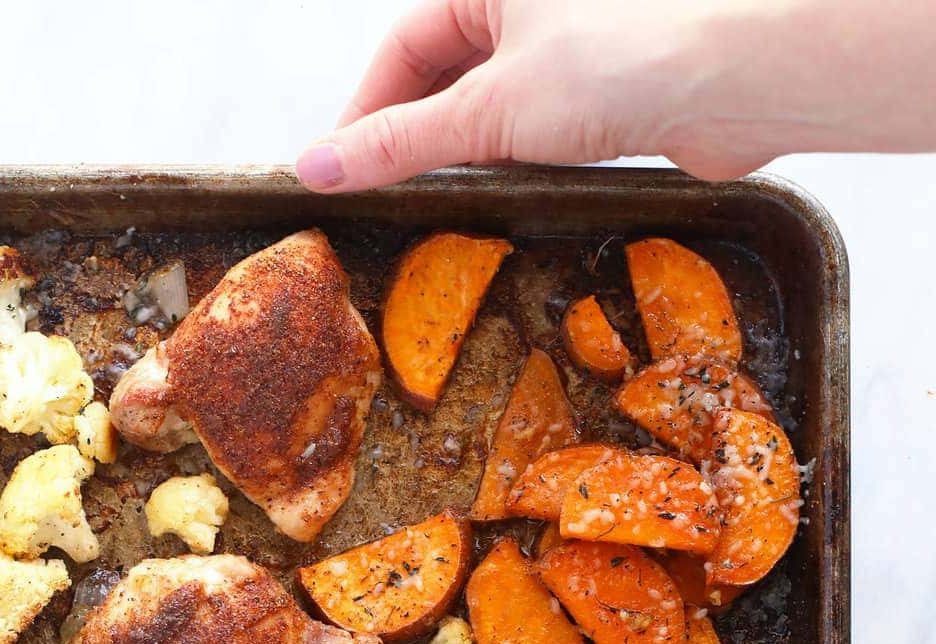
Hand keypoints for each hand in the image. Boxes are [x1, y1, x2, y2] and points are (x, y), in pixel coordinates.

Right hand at [296, 0, 935, 192]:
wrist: (736, 79)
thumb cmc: (626, 59)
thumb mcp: (490, 111)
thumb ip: (402, 144)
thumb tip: (321, 166)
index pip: (403, 48)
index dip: (367, 114)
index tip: (341, 175)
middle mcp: (529, 2)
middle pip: (443, 75)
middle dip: (415, 138)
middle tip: (386, 202)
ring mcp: (569, 44)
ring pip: (490, 106)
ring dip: (464, 157)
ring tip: (439, 208)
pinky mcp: (605, 88)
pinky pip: (535, 127)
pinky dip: (511, 163)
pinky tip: (501, 199)